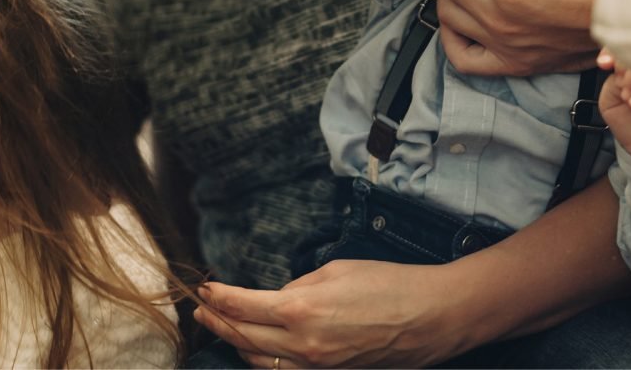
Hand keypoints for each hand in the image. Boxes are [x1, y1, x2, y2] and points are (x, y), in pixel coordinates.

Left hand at [193, 260, 467, 368]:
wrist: (429, 317)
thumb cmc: (388, 284)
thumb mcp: (337, 270)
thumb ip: (300, 286)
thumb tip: (279, 297)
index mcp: (302, 310)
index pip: (243, 307)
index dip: (219, 297)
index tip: (205, 288)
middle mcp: (303, 345)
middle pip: (243, 338)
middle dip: (217, 322)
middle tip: (201, 308)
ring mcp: (316, 366)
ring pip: (259, 361)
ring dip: (235, 343)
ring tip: (220, 327)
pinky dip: (263, 360)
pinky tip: (256, 348)